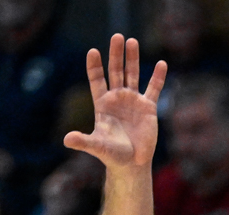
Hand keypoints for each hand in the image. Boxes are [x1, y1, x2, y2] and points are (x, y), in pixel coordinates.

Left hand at [64, 34, 165, 172]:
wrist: (132, 163)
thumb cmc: (112, 155)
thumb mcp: (97, 146)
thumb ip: (83, 141)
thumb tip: (66, 140)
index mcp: (103, 104)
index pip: (97, 80)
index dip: (95, 66)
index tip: (93, 52)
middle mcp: (117, 98)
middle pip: (115, 71)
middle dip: (116, 54)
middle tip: (117, 36)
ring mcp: (133, 101)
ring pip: (133, 74)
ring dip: (133, 58)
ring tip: (132, 41)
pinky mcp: (148, 108)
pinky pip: (153, 89)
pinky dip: (158, 77)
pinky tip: (162, 64)